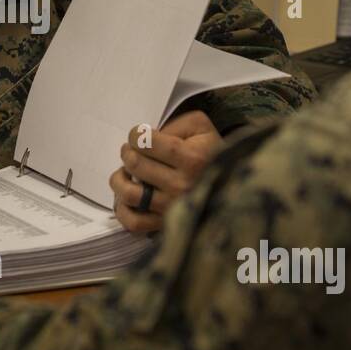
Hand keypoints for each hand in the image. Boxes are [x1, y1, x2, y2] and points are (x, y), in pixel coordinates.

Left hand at [108, 111, 222, 232]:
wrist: (230, 182)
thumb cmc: (209, 151)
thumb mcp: (200, 126)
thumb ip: (174, 124)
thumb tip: (147, 138)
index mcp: (192, 159)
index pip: (146, 142)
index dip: (135, 135)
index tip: (138, 135)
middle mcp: (181, 185)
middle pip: (135, 164)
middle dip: (127, 152)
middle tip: (131, 151)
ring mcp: (172, 207)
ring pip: (129, 193)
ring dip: (119, 179)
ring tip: (126, 173)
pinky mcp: (164, 225)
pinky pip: (133, 222)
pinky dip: (122, 209)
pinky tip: (126, 197)